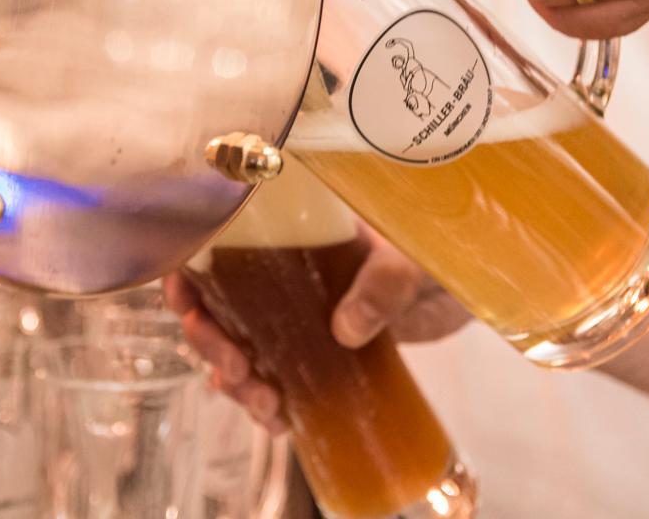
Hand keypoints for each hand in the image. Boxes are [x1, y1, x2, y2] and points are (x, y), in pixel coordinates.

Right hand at [162, 225, 470, 429]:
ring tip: (262, 401)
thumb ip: (383, 284)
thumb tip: (344, 328)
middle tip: (234, 366)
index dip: (188, 270)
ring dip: (234, 377)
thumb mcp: (410, 260)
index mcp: (291, 231)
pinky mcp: (314, 352)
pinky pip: (272, 376)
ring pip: (237, 345)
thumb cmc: (434, 253)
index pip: (218, 242)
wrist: (463, 289)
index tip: (185, 302)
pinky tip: (275, 417)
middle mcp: (280, 272)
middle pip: (215, 303)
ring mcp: (294, 314)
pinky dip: (264, 400)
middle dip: (209, 340)